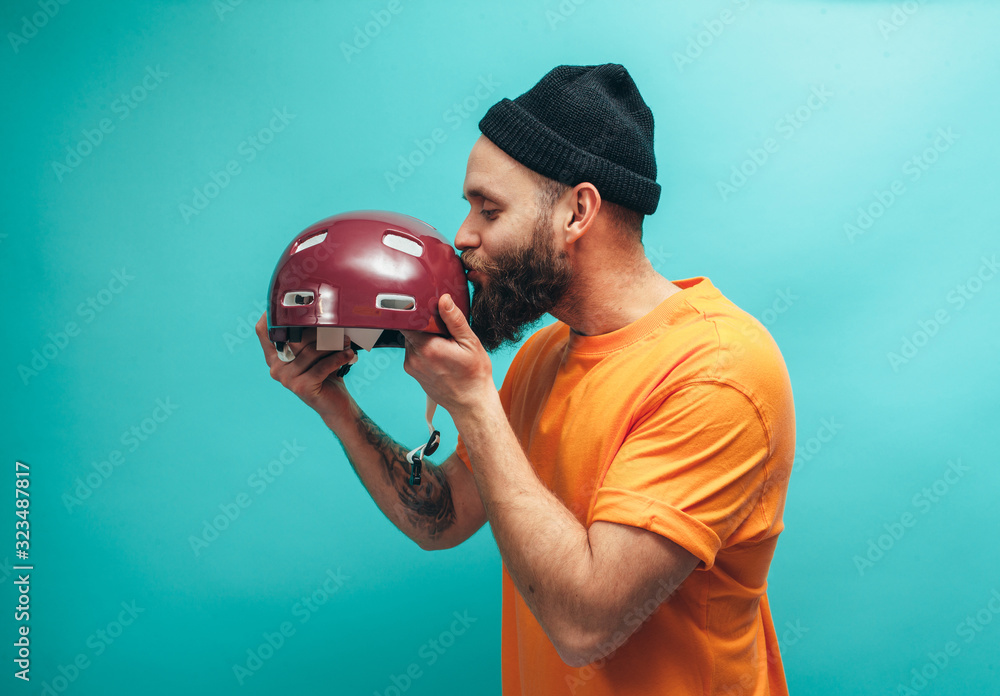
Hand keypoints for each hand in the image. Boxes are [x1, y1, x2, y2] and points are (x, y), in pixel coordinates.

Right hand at [255, 313, 356, 417]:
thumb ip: (308, 337)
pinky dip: (338, 358)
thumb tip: (319, 313)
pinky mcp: (301, 387)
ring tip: (347, 343)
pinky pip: (322, 365)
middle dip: (320, 330)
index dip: (272, 315)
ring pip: (311, 351)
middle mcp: (275, 367)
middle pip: (295, 337)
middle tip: (339, 329)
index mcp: (274, 357)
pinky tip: (348, 355)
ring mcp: (286, 378)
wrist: (335, 404)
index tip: (288, 303)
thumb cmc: (325, 374)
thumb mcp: (313, 352)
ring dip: (333, 345)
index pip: (264, 331)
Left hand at [399, 294, 493, 414]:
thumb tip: (444, 300)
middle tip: (443, 330)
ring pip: (411, 341)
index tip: (426, 309)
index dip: (416, 312)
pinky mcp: (413, 373)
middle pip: (410, 330)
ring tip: (443, 344)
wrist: (471, 403)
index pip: (408, 320)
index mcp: (427, 347)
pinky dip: (423, 350)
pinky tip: (440, 355)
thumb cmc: (474, 375)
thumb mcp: (470, 342)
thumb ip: (454, 319)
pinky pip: (413, 353)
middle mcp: (414, 358)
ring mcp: (412, 366)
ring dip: (423, 338)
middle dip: (424, 326)